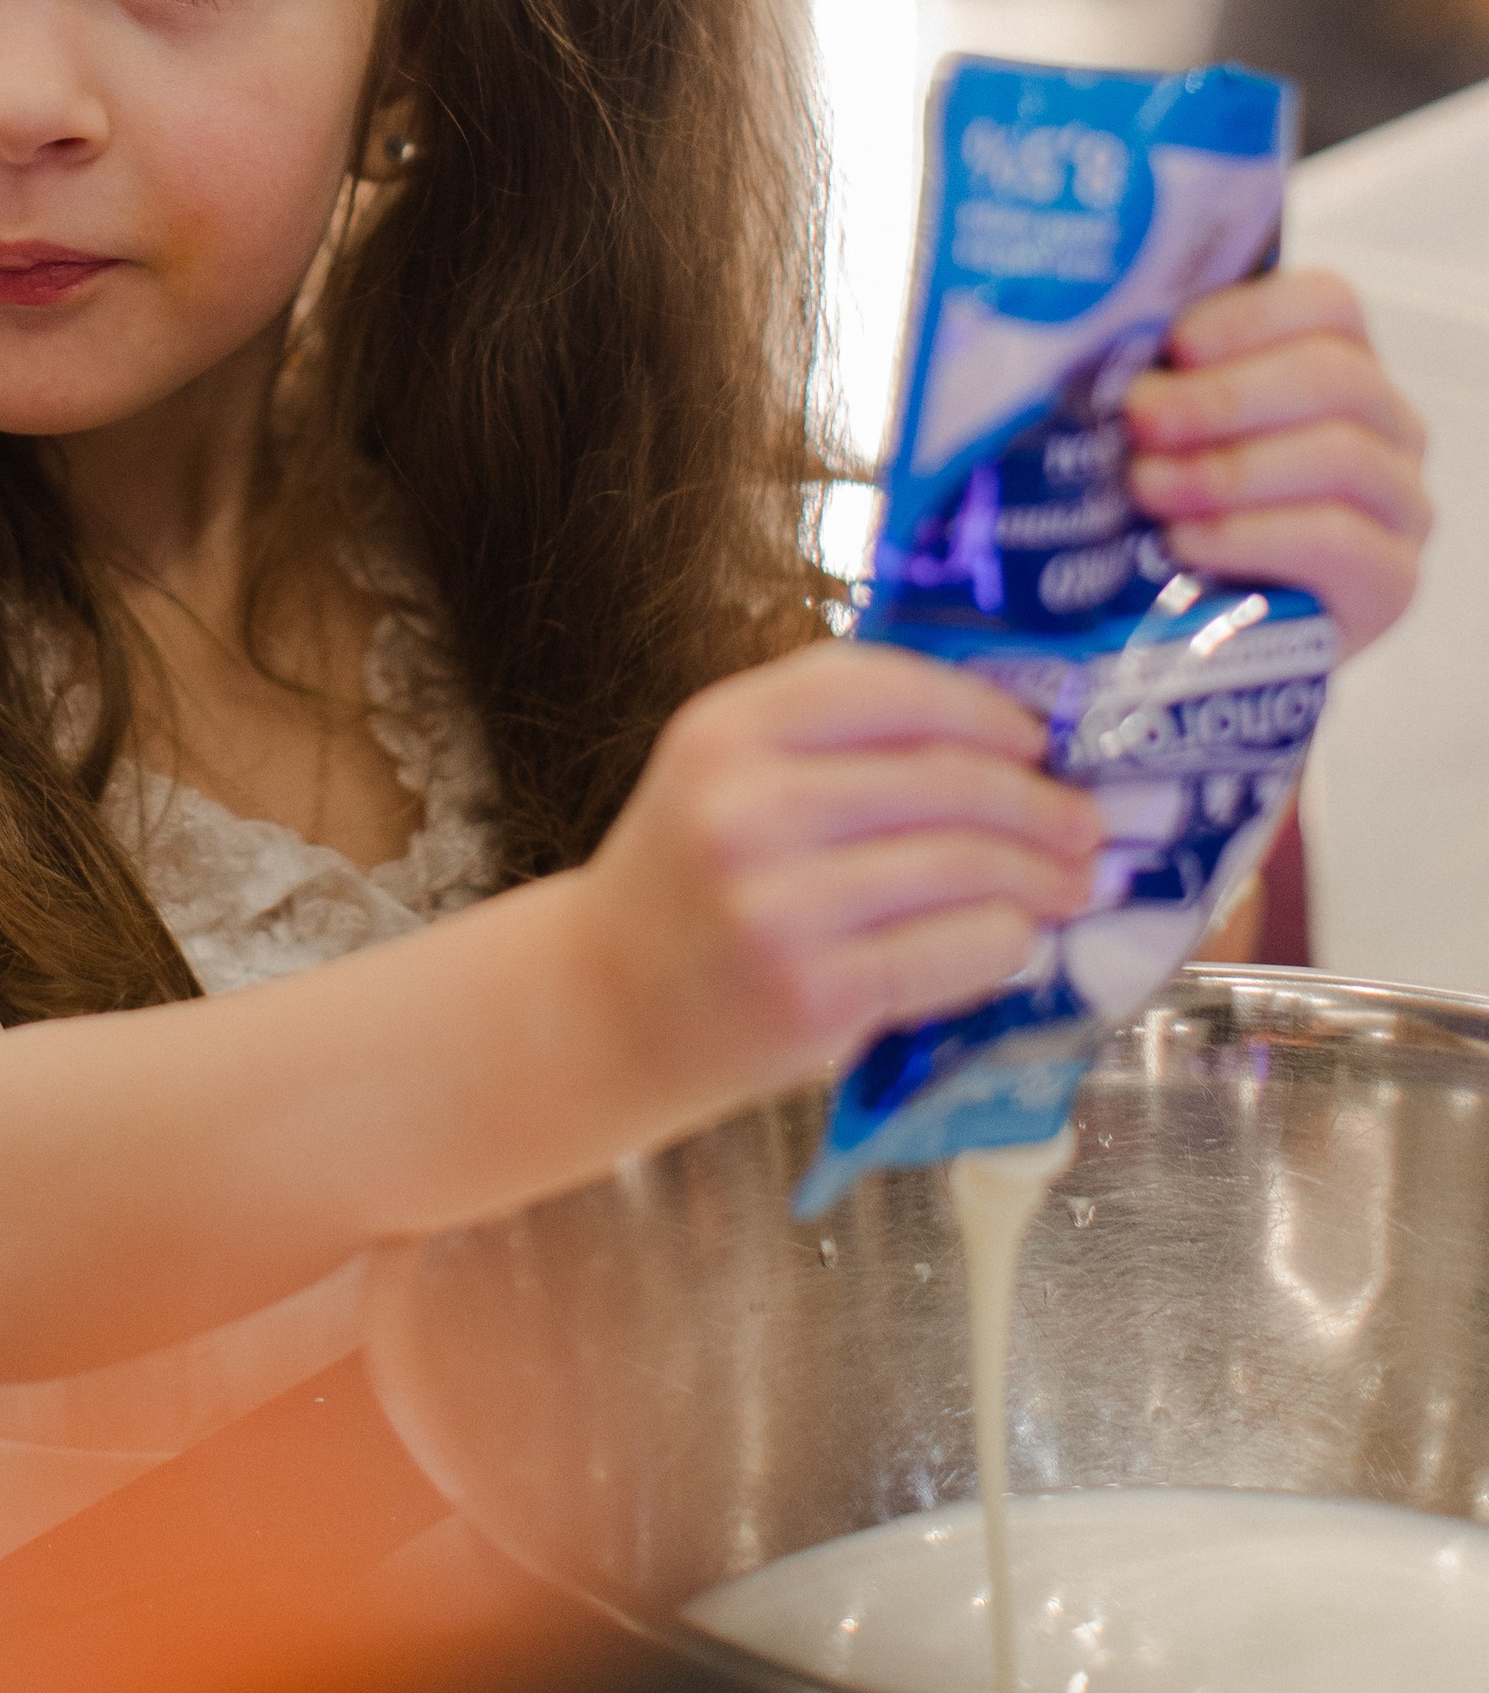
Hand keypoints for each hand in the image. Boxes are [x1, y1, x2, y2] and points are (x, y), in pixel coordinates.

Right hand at [580, 642, 1102, 1137]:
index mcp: (724, 730)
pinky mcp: (812, 992)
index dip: (982, 706)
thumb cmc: (689, 884)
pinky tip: (1018, 939)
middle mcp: (743, 807)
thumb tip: (1003, 731)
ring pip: (958, 865)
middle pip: (939, 777)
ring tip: (1072, 882)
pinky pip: (951, 951)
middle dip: (1036, 800)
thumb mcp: (725, 775)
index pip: (885, 686)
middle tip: (1085, 820)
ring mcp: (775, 904)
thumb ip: (831, 738)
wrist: (606, 1005)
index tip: (1039, 733)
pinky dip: (1004, 942)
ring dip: (1037, 874)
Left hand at [1125, 268, 1429, 657]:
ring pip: (1341, 455)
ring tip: (1148, 487)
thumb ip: (1153, 379)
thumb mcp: (1165, 433)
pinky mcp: (1390, 582)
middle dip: (1224, 396)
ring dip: (1229, 468)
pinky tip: (1188, 540)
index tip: (1173, 346)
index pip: (1329, 305)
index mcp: (1336, 363)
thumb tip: (1090, 335)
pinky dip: (1251, 535)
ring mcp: (1399, 504)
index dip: (1248, 317)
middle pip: (1334, 376)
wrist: (1204, 630)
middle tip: (1142, 418)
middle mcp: (1385, 425)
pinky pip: (1339, 541)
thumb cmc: (1177, 506)